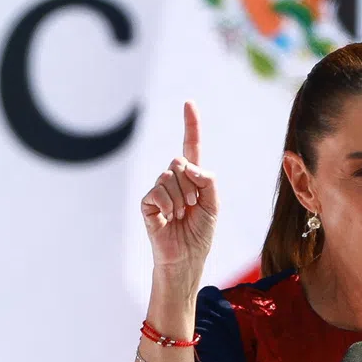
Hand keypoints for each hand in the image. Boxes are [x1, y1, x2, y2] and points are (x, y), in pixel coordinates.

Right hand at [140, 101, 218, 281]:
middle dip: (191, 184)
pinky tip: (169, 217)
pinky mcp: (148, 202)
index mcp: (193, 178)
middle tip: (192, 206)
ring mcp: (160, 190)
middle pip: (180, 161)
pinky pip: (158, 190)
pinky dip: (168, 204)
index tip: (189, 104)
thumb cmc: (201, 233)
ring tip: (181, 215)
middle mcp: (174, 180)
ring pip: (169, 176)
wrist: (187, 258)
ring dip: (181, 198)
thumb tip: (187, 164)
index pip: (191, 146)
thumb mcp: (214, 204)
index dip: (191, 125)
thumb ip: (208, 180)